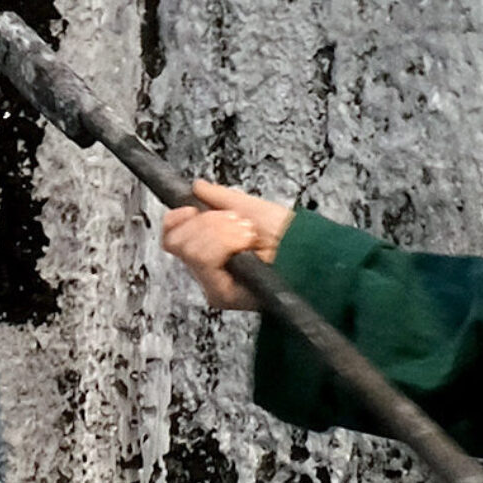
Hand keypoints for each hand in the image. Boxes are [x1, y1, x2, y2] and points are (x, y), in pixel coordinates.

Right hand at [161, 179, 294, 310]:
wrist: (310, 253)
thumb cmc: (291, 236)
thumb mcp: (251, 208)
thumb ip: (220, 197)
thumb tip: (197, 187)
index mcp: (209, 249)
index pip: (172, 234)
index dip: (178, 217)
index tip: (193, 209)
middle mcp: (206, 269)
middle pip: (176, 240)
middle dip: (206, 223)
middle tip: (236, 224)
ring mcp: (212, 283)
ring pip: (189, 248)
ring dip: (219, 232)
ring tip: (245, 235)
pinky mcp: (220, 295)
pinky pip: (204, 261)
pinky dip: (224, 243)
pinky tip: (245, 244)